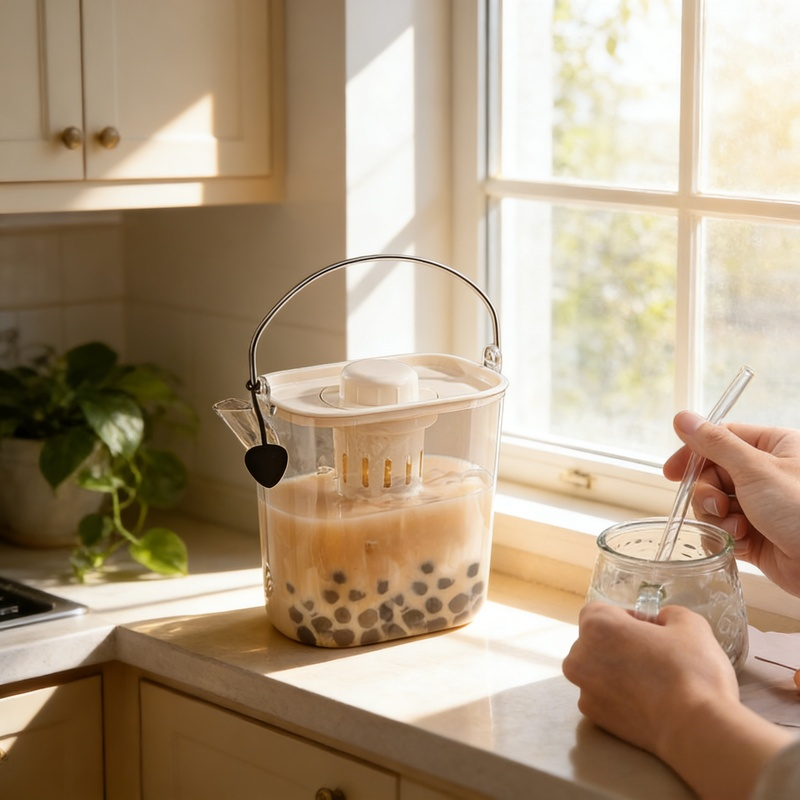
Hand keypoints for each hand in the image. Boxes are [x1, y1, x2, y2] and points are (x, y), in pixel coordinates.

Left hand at [562, 603, 737, 756]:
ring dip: (616, 671)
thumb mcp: (690, 624)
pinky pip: (602, 696)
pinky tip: (646, 703)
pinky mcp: (593, 716)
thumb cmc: (692, 669)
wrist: (697, 729)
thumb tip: (661, 622)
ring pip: (596, 670)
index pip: (601, 612)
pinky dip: (618, 696)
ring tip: (651, 682)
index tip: (650, 632)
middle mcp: (580, 655)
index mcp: (597, 625)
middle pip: (594, 641)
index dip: (627, 618)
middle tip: (652, 657)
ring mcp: (584, 688)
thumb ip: (668, 615)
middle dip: (618, 645)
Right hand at [664, 411, 799, 596]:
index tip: (672, 472)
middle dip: (708, 494)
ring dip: (718, 518)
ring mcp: (762, 505)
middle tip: (717, 505)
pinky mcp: (757, 534)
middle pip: (712, 474)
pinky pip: (723, 529)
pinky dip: (726, 536)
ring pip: (714, 504)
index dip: (694, 454)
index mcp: (774, 447)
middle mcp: (767, 473)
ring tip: (737, 529)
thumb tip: (683, 418)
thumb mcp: (755, 470)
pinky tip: (742, 542)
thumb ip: (715, 444)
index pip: (721, 439)